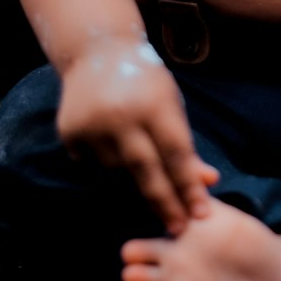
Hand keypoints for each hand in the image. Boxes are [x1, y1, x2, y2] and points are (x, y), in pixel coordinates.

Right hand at [57, 37, 218, 234]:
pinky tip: (112, 154)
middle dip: (164, 203)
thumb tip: (210, 183)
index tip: (201, 213)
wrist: (97, 52)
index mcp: (154, 104)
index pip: (176, 154)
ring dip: (133, 183)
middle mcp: (122, 115)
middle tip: (178, 228)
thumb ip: (187, 146)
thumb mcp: (171, 106)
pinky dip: (105, 168)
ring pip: (117, 173)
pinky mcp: (70, 132)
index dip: (189, 187)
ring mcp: (92, 124)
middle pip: (146, 171)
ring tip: (144, 180)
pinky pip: (92, 165)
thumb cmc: (145, 84)